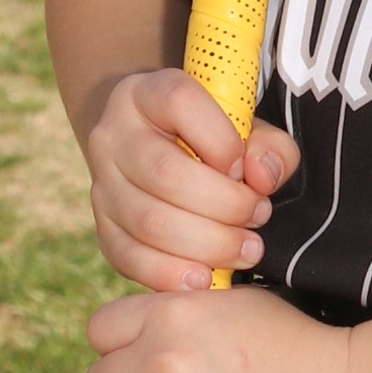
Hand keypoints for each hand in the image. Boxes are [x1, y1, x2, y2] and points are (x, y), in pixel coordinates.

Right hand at [85, 69, 300, 292]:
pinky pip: (128, 257)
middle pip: (164, 173)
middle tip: (259, 216)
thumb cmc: (213, 138)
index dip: (221, 139)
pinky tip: (205, 279)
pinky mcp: (102, 228)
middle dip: (225, 205)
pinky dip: (170, 274)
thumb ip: (270, 146)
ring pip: (149, 221)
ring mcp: (102, 184)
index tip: (246, 167)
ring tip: (246, 248)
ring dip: (208, 244)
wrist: (156, 149)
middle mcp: (113, 135)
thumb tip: (261, 178)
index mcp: (146, 93)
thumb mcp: (246, 127)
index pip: (178, 101)